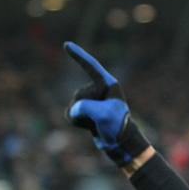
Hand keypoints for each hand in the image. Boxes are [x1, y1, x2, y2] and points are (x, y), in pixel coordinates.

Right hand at [64, 41, 149, 166]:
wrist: (121, 144)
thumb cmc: (117, 127)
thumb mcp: (103, 115)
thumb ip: (85, 107)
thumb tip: (73, 109)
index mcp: (109, 85)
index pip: (91, 66)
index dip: (78, 55)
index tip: (67, 45)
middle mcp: (101, 90)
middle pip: (79, 94)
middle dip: (84, 107)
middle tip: (101, 118)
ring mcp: (94, 101)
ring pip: (74, 105)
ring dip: (81, 117)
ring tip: (97, 124)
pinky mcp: (88, 112)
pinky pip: (72, 113)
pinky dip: (77, 122)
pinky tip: (90, 127)